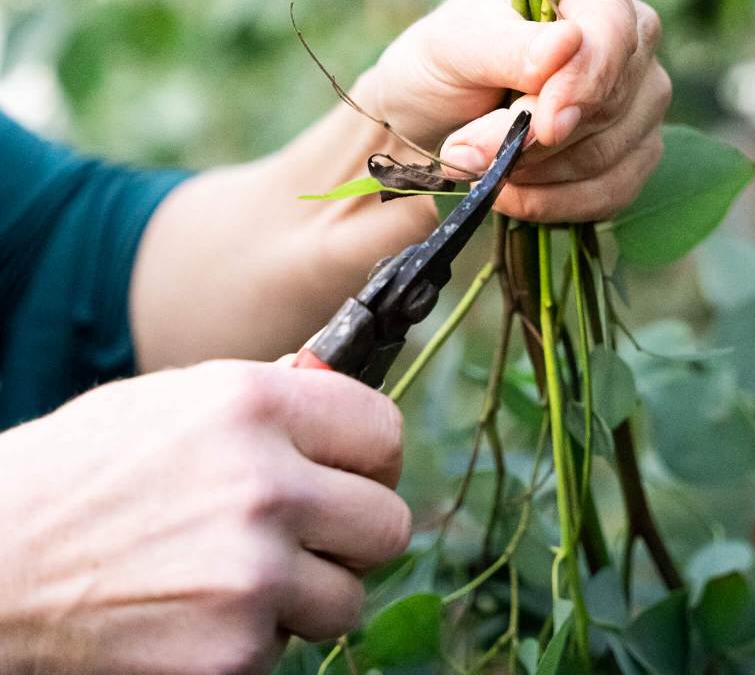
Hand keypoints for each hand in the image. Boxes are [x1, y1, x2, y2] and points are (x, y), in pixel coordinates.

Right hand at [0, 362, 409, 674]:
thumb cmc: (81, 471)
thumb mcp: (176, 399)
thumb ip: (269, 397)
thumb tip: (338, 392)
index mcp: (255, 404)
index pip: (384, 433)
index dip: (370, 457)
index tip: (352, 471)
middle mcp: (266, 485)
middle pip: (387, 523)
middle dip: (352, 531)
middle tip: (308, 532)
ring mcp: (251, 577)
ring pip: (347, 598)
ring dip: (307, 593)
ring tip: (240, 574)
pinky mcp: (229, 655)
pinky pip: (286, 650)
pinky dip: (252, 640)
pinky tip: (195, 611)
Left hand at [372, 0, 670, 220]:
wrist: (433, 117)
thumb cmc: (444, 61)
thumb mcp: (456, 43)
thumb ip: (510, 46)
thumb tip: (566, 47)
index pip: (616, 27)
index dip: (585, 80)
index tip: (544, 125)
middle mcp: (634, 32)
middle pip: (613, 98)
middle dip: (535, 136)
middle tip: (468, 146)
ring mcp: (643, 93)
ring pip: (614, 151)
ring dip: (538, 172)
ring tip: (478, 163)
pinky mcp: (636, 149)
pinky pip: (616, 189)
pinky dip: (557, 202)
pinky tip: (511, 194)